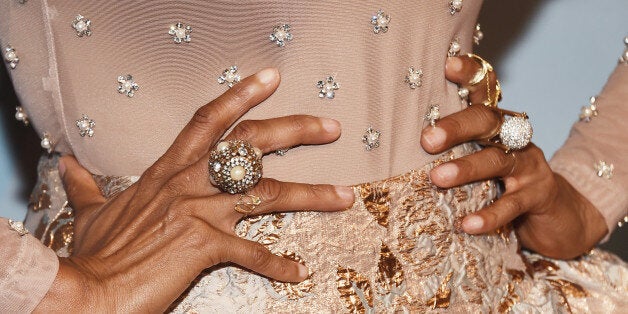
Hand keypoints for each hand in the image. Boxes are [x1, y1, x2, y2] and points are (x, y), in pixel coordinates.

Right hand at [35, 68, 354, 311]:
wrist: (86, 289)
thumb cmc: (94, 253)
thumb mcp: (92, 211)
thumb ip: (86, 185)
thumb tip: (66, 166)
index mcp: (168, 171)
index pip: (209, 119)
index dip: (241, 95)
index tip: (271, 78)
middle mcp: (190, 183)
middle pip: (251, 144)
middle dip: (296, 130)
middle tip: (330, 126)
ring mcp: (201, 213)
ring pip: (268, 192)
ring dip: (312, 193)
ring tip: (344, 195)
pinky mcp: (207, 247)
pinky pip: (253, 253)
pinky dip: (277, 264)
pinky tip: (298, 271)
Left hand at [419, 56, 606, 258]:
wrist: (557, 215)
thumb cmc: (502, 182)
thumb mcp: (477, 159)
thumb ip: (450, 148)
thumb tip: (395, 146)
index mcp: (495, 123)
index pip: (484, 89)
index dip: (469, 74)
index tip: (447, 65)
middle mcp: (513, 136)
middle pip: (487, 121)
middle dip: (456, 127)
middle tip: (427, 139)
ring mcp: (529, 164)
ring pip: (497, 160)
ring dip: (467, 169)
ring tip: (438, 179)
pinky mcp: (539, 195)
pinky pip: (512, 204)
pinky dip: (489, 214)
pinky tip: (467, 224)